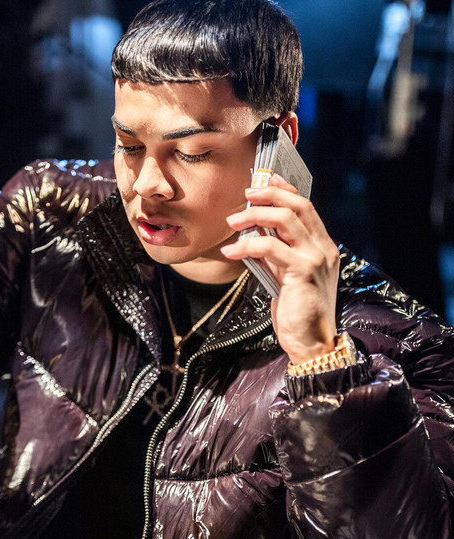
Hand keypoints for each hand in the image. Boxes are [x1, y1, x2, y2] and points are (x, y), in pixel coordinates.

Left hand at [222, 173, 339, 363]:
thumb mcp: (284, 276)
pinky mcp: (303, 272)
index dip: (283, 189)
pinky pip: (271, 248)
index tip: (262, 179)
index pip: (305, 206)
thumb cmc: (297, 312)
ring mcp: (316, 258)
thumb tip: (251, 234)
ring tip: (231, 221)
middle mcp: (323, 248)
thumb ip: (274, 254)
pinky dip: (246, 246)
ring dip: (254, 215)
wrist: (311, 343)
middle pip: (298, 205)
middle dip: (269, 194)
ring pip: (286, 220)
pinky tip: (230, 252)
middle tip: (245, 194)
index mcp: (322, 246)